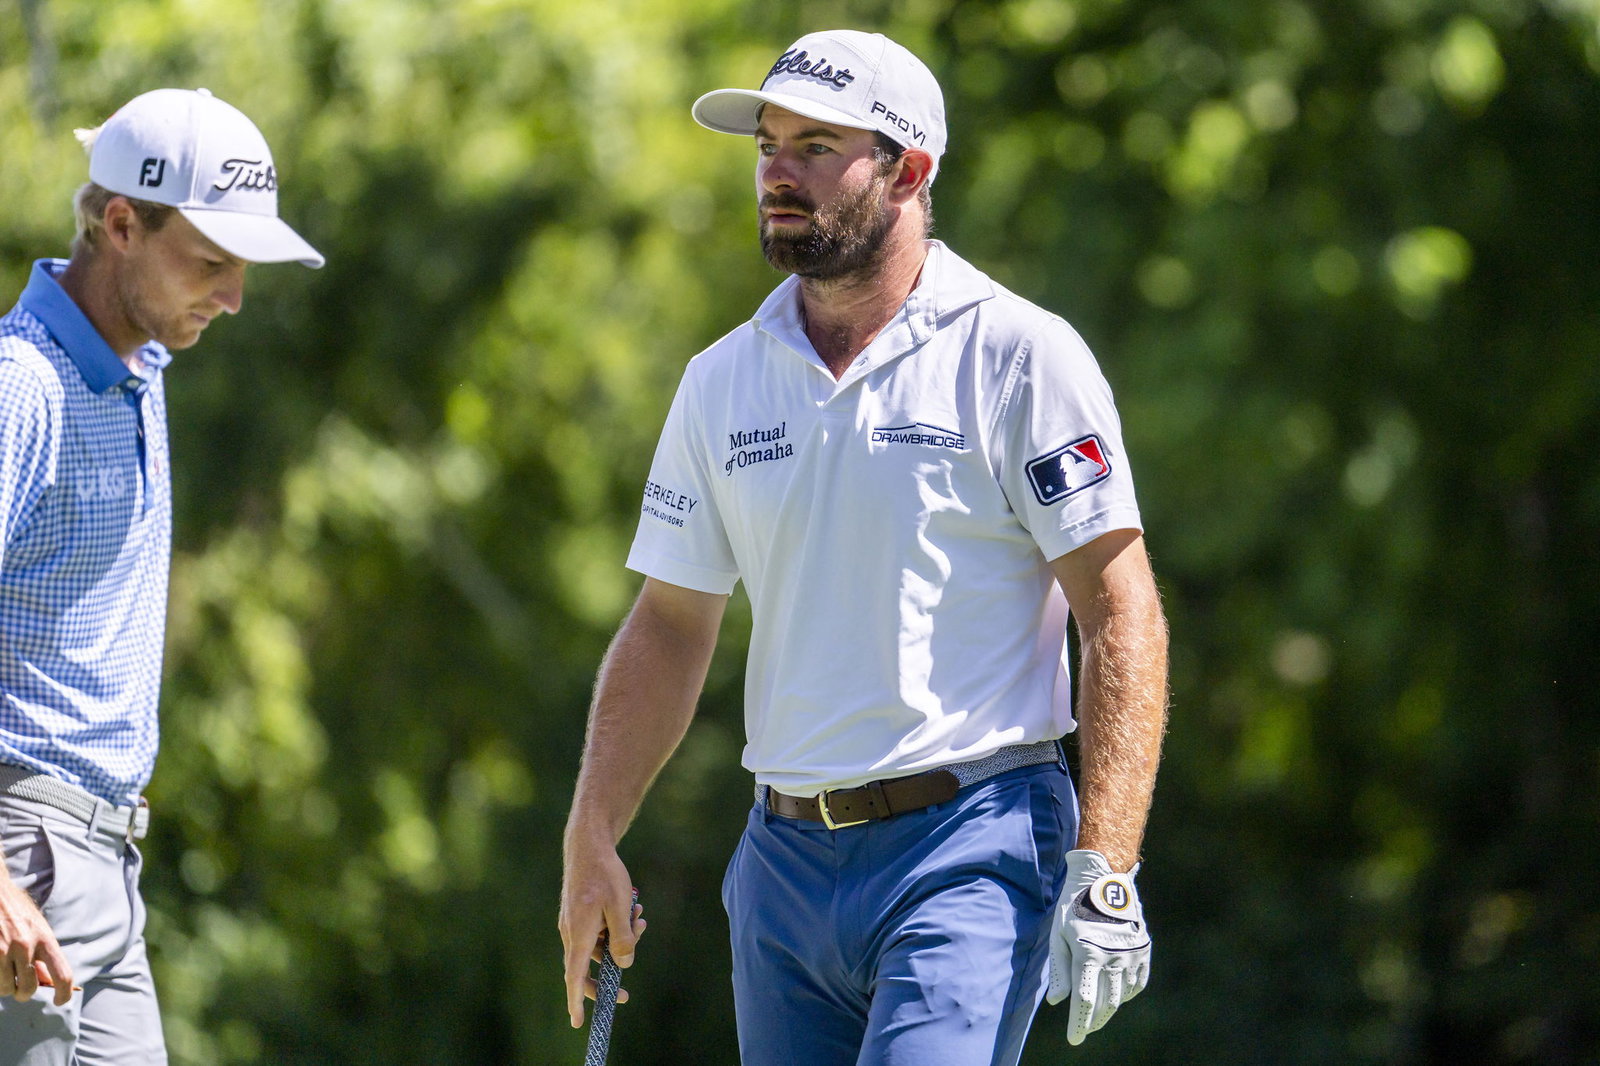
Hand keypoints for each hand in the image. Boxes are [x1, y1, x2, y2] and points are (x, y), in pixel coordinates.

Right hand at [0, 875, 71, 1005]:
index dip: (64, 994)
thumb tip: (50, 983)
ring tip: (5, 972)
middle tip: (21, 986)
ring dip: (6, 987)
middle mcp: (25, 945)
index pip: (63, 975)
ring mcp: (2, 950)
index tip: (60, 1001)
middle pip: (30, 989)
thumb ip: (43, 955)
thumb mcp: (37, 929)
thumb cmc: (17, 912)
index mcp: (45, 938)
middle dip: (25, 993)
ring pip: (7, 989)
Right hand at [559, 839, 645, 1028]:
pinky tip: (634, 911)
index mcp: (579, 933)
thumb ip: (623, 938)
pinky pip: (597, 932)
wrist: (589, 846)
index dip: (576, 1000)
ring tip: (640, 919)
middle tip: (625, 994)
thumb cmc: (605, 874)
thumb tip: (624, 963)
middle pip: (584, 968)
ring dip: (619, 942)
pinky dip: (614, 928)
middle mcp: (571, 932)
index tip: (577, 1022)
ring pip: (597, 947)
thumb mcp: (621, 907)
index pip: (575, 975)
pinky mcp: (579, 914)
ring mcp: (573, 923)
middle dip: (606, 979)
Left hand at [1046, 849, 1150, 1044]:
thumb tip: (1058, 1002)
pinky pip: (1138, 983)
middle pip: (1105, 1003)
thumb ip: (1059, 970)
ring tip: (1097, 1015)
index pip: (1085, 999)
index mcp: (1088, 952)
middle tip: (1083, 1029)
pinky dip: (1126, 993)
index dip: (1079, 1023)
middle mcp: (1113, 956)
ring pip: (1122, 996)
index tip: (1074, 1039)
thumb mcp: (1058, 934)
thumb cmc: (1073, 907)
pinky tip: (1116, 995)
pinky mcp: (1143, 949)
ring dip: (1109, 1009)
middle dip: (1093, 1020)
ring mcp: (1131, 953)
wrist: (1104, 877)